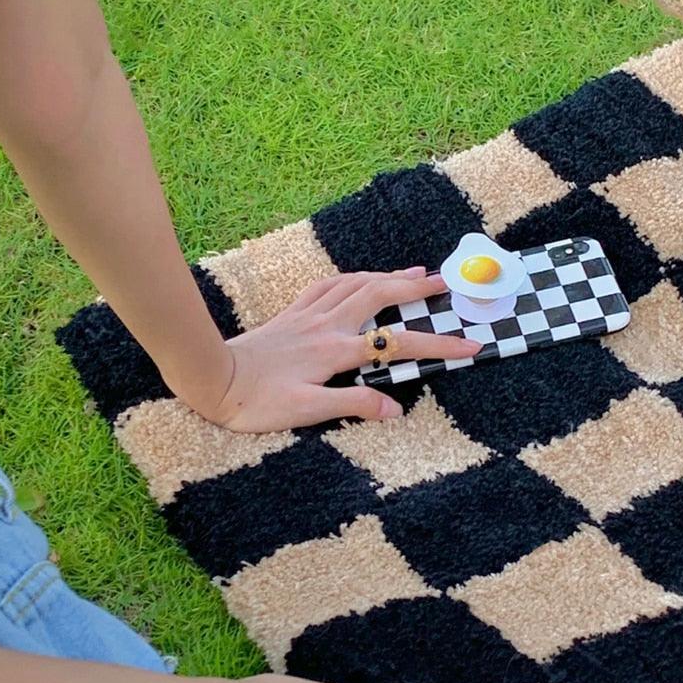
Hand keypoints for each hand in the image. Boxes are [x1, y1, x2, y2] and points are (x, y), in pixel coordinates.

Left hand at [207, 267, 479, 432]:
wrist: (211, 379)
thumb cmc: (257, 402)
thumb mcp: (307, 412)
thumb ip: (353, 405)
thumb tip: (395, 409)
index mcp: (335, 351)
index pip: (397, 344)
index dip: (438, 344)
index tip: (471, 345)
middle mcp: (326, 325)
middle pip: (380, 295)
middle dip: (416, 287)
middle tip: (446, 282)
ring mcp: (308, 315)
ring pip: (356, 284)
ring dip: (388, 275)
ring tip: (414, 270)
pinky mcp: (291, 314)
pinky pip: (327, 285)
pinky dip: (350, 276)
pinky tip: (357, 277)